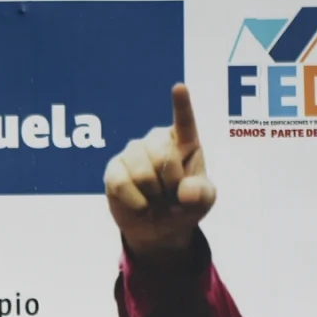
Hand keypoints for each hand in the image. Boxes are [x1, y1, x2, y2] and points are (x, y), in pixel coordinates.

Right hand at [104, 82, 214, 261]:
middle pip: (163, 155)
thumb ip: (201, 195)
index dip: (181, 105)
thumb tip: (184, 191)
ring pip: (141, 171)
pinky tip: (141, 205)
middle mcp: (157, 141)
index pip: (184, 121)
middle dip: (170, 183)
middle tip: (172, 196)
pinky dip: (135, 201)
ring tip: (155, 200)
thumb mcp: (203, 202)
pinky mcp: (114, 169)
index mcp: (185, 142)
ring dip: (152, 194)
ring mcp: (133, 152)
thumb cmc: (184, 206)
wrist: (159, 228)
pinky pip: (121, 183)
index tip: (179, 88)